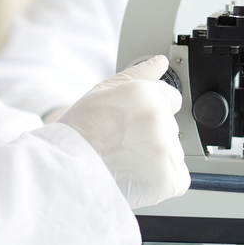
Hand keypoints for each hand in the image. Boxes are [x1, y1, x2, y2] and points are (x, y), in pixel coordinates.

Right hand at [58, 56, 189, 208]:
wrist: (65, 173)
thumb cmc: (79, 134)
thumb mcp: (102, 92)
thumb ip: (138, 75)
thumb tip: (160, 62)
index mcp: (146, 94)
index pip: (172, 98)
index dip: (152, 111)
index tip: (136, 123)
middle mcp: (159, 118)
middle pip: (171, 127)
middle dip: (153, 135)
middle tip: (124, 144)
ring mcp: (166, 149)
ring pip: (172, 152)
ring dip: (157, 160)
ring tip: (126, 163)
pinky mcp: (169, 177)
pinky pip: (178, 179)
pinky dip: (162, 182)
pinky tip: (137, 178)